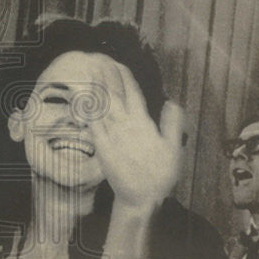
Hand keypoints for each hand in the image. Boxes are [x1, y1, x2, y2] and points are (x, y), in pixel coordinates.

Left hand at [86, 57, 181, 208]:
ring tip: (92, 72)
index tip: (119, 64)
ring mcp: (110, 136)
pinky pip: (92, 124)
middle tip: (100, 59)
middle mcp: (123, 127)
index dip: (125, 77)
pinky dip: (87, 110)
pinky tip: (83, 100)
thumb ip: (172, 123)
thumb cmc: (160, 175)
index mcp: (142, 124)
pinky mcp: (101, 147)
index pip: (132, 94)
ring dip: (96, 87)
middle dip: (107, 76)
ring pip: (101, 106)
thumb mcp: (175, 149)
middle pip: (114, 95)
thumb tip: (170, 101)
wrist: (139, 199)